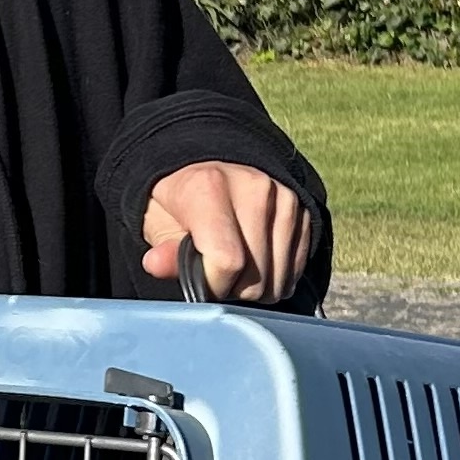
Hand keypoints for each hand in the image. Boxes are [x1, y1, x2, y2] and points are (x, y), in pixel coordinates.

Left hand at [141, 161, 313, 304]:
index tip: (199, 279)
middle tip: (214, 274)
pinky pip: (294, 272)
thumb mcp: (158, 223)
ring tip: (234, 269)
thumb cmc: (179, 203)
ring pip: (277, 280)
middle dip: (231, 290)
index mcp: (209, 186)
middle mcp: (255, 188)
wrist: (212, 169)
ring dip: (254, 289)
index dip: (212, 284)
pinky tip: (256, 264)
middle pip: (255, 276)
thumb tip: (155, 265)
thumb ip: (163, 248)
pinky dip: (274, 279)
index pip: (226, 261)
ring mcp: (285, 199)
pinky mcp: (305, 212)